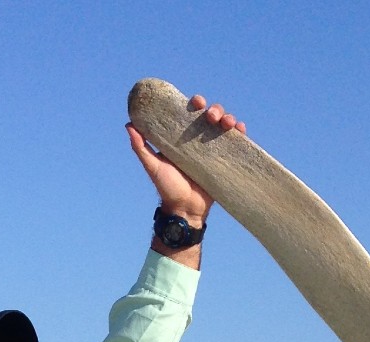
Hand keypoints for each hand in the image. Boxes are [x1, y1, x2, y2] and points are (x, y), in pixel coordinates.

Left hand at [127, 93, 245, 222]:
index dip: (195, 104)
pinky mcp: (224, 161)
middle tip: (211, 115)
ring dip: (227, 118)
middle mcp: (198, 141)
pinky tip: (240, 129)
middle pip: (210, 116)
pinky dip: (239, 133)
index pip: (190, 114)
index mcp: (182, 138)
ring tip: (227, 123)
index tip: (196, 103)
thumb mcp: (153, 167)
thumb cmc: (167, 189)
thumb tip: (128, 125)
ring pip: (224, 126)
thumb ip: (141, 148)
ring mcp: (212, 150)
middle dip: (214, 110)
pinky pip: (235, 144)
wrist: (185, 210)